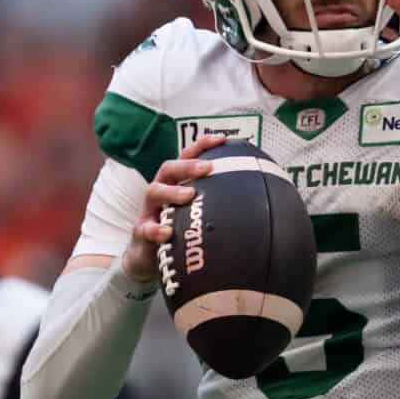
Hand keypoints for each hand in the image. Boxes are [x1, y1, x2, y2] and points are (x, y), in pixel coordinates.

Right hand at [122, 133, 226, 284]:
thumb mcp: (196, 215)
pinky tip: (167, 233)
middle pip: (169, 168)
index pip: (186, 157)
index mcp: (175, 183)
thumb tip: (258, 201)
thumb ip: (216, 204)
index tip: (222, 139)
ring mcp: (149, 211)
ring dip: (172, 191)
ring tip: (190, 195)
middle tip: (208, 168)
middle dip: (188, 165)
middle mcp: (161, 191)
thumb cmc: (178, 231)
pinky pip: (145, 229)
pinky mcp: (141, 232)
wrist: (147, 259)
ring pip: (154, 192)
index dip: (202, 145)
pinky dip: (156, 230)